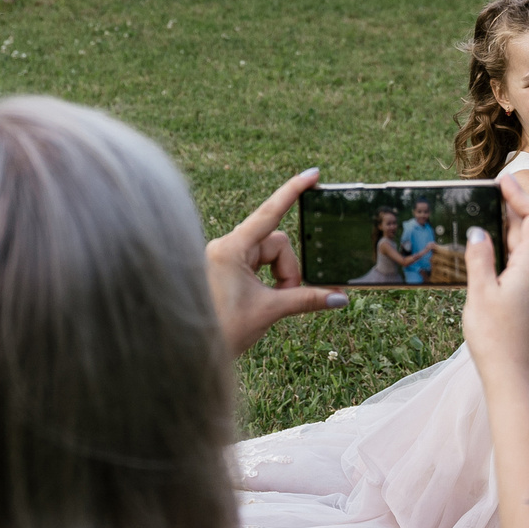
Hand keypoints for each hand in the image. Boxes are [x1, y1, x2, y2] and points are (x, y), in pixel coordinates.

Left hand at [207, 168, 347, 358]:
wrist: (188, 354)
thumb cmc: (221, 330)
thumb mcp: (269, 311)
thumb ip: (306, 299)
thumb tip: (340, 297)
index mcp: (231, 248)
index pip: (270, 212)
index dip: (293, 191)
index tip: (313, 173)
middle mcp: (226, 247)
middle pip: (275, 244)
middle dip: (287, 271)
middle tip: (285, 298)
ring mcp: (224, 258)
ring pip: (268, 256)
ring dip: (278, 279)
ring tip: (269, 305)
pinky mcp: (224, 269)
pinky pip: (256, 265)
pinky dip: (268, 282)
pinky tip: (262, 302)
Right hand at [463, 173, 528, 383]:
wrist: (511, 379)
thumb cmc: (495, 339)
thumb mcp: (480, 293)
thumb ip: (480, 258)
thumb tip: (479, 231)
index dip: (522, 196)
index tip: (502, 181)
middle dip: (513, 209)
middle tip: (489, 194)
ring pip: (527, 249)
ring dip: (509, 230)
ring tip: (485, 216)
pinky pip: (522, 264)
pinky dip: (508, 250)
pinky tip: (489, 252)